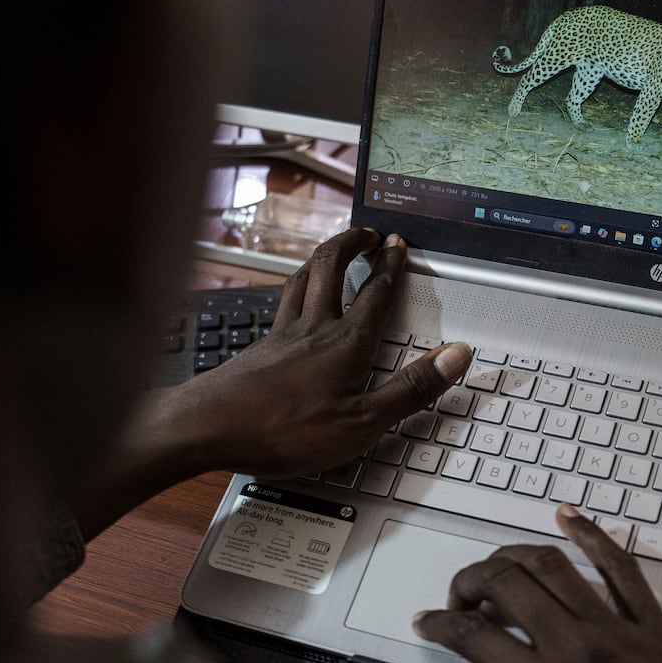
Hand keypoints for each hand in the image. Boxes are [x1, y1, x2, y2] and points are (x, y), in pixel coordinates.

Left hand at [149, 227, 470, 478]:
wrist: (207, 427)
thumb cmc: (283, 429)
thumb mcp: (362, 422)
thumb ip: (411, 389)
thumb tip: (455, 356)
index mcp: (346, 343)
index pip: (376, 293)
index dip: (392, 265)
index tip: (400, 244)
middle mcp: (313, 327)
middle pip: (331, 266)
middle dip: (352, 243)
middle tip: (367, 233)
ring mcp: (280, 334)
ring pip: (301, 278)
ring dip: (320, 259)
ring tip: (332, 253)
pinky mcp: (258, 347)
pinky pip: (280, 303)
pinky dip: (294, 288)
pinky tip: (291, 301)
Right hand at [412, 505, 661, 662]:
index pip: (474, 636)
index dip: (441, 622)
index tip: (430, 622)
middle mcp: (581, 652)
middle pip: (504, 584)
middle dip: (468, 581)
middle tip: (459, 597)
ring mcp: (620, 632)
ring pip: (551, 563)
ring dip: (512, 556)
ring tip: (496, 568)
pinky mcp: (656, 627)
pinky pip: (620, 565)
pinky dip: (591, 534)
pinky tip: (569, 518)